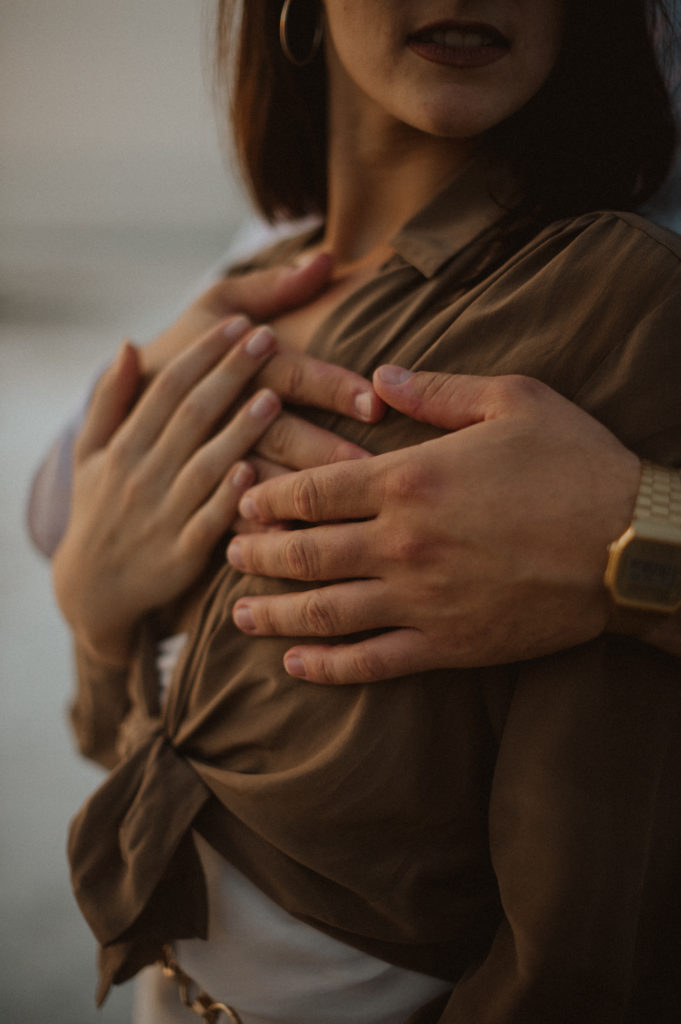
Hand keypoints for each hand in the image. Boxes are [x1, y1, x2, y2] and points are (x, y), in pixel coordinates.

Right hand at [52, 256, 385, 667]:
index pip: (166, 388)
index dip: (203, 353)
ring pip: (204, 465)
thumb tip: (128, 344)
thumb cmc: (100, 510)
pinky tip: (254, 472)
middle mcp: (142, 475)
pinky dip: (228, 498)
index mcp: (124, 446)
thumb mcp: (90, 454)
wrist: (93, 590)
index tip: (239, 323)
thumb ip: (110, 401)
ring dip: (238, 431)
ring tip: (274, 396)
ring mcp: (162, 515)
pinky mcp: (182, 554)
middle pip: (192, 416)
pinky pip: (208, 522)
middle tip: (269, 338)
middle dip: (231, 374)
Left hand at [227, 367, 643, 682]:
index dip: (268, 495)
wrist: (632, 543)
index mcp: (411, 479)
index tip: (241, 497)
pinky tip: (295, 666)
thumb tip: (380, 375)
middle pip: (304, 552)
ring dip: (274, 615)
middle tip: (227, 553)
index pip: (313, 490)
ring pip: (325, 612)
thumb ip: (438, 389)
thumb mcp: (513, 400)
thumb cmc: (577, 463)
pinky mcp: (448, 643)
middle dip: (257, 553)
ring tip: (238, 614)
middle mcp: (403, 543)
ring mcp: (422, 599)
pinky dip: (328, 667)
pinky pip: (373, 662)